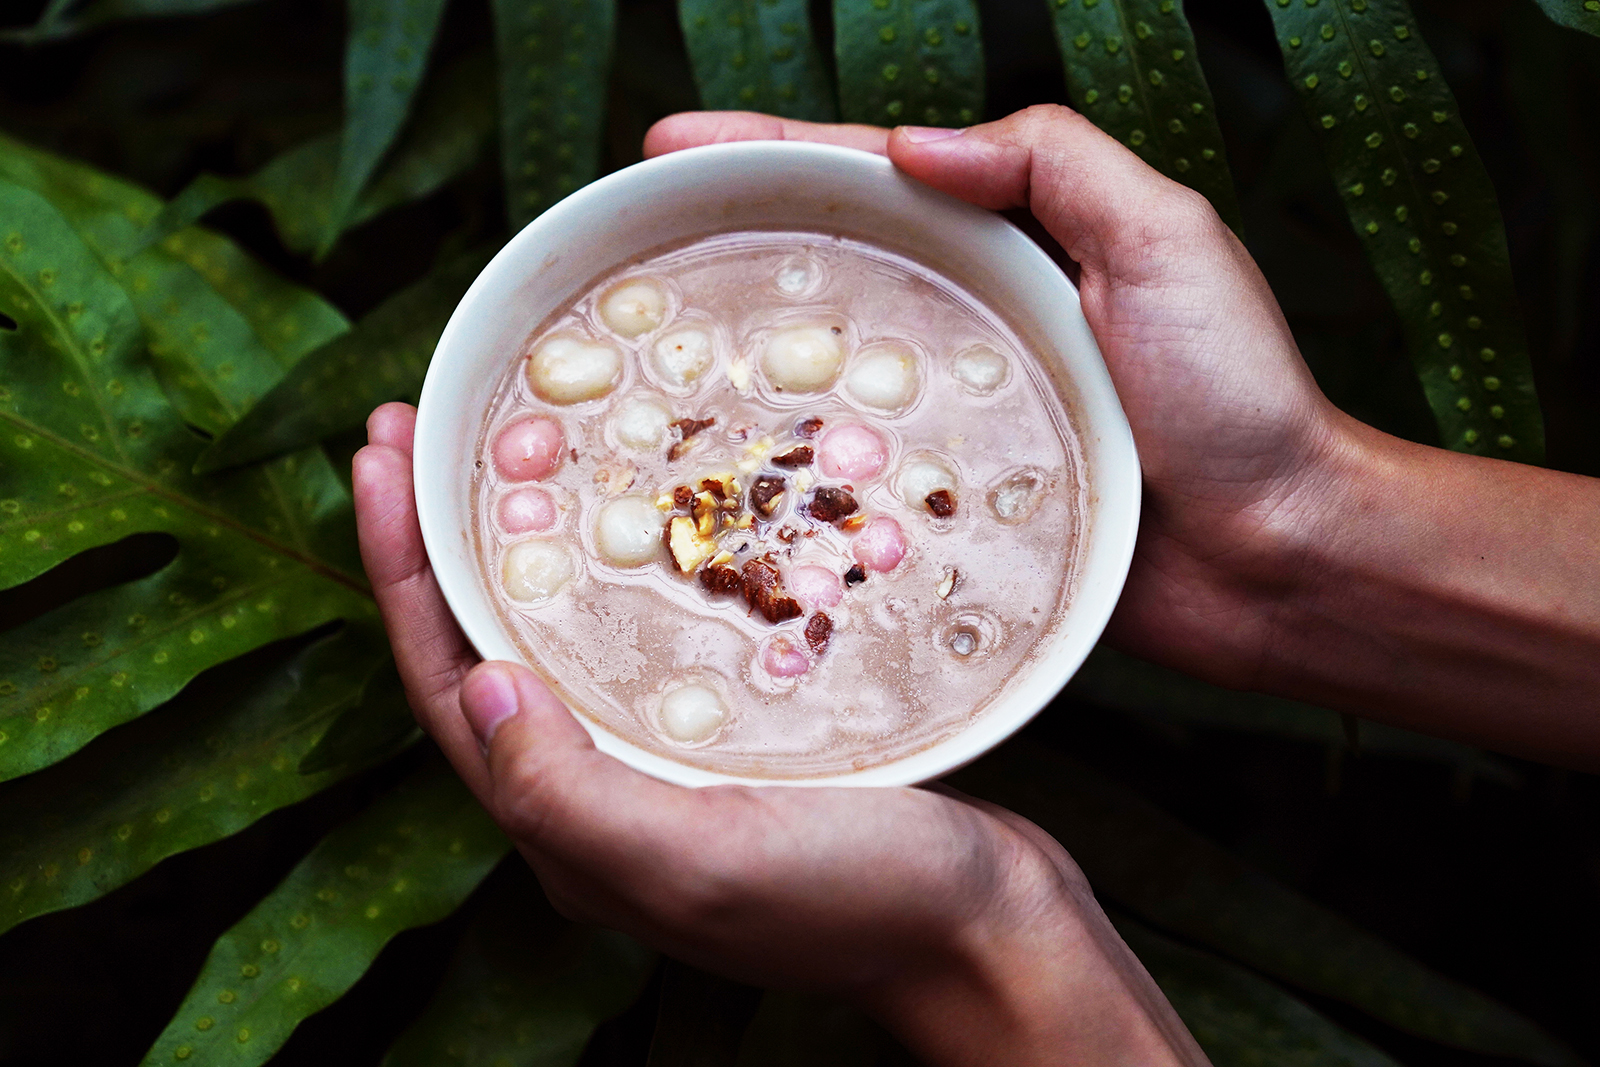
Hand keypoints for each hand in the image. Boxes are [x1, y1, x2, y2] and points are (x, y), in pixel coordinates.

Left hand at [352, 402, 1206, 1066]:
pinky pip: (641, 636)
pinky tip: (633, 506)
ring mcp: (665, 760)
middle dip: (436, 541)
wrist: (982, 926)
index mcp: (571, 828)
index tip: (382, 454)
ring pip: (559, 638)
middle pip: (486, 649)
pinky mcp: (732, 733)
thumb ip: (569, 793)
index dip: (400, 570)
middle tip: (414, 428)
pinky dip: (611, 563)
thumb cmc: (854, 901)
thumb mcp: (700, 862)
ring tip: (499, 446)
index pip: (447, 687)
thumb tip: (472, 687)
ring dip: (513, 542)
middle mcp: (600, 792)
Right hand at [645, 108, 1599, 766]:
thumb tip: (909, 142)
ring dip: (737, 361)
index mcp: (1011, 249)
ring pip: (823, 375)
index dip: (767, 154)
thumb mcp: (1167, 239)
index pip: (869, 177)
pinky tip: (719, 476)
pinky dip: (785, 468)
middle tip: (627, 249)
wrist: (1275, 561)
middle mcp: (967, 330)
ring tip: (642, 353)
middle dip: (723, 247)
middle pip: (824, 267)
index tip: (669, 150)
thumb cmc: (1238, 400)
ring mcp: (948, 424)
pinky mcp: (944, 512)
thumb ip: (1053, 164)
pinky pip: (850, 477)